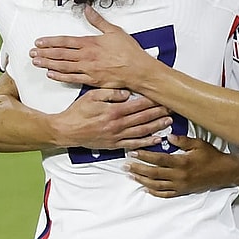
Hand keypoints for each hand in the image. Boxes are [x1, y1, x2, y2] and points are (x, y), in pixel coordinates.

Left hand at [30, 6, 152, 87]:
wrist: (138, 70)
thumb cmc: (129, 51)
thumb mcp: (114, 31)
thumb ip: (98, 21)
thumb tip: (87, 9)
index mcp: (90, 43)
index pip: (65, 41)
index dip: (50, 42)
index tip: (39, 42)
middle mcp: (86, 56)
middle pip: (60, 54)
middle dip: (44, 53)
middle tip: (31, 53)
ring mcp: (88, 69)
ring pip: (63, 66)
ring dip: (48, 63)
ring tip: (36, 62)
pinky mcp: (92, 80)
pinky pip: (72, 78)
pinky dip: (60, 76)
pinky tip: (51, 74)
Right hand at [52, 88, 171, 149]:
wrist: (66, 131)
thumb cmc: (77, 112)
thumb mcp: (92, 96)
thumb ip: (110, 93)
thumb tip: (127, 93)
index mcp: (114, 111)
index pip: (139, 105)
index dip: (153, 101)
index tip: (163, 97)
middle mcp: (118, 125)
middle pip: (144, 118)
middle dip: (159, 112)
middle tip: (172, 108)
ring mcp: (117, 136)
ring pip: (142, 131)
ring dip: (157, 126)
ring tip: (169, 121)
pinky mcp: (114, 145)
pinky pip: (134, 144)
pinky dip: (146, 142)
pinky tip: (156, 139)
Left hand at [125, 135, 236, 197]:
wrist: (224, 172)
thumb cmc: (211, 156)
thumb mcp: (198, 144)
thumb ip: (182, 140)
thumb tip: (167, 137)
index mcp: (182, 162)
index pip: (158, 159)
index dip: (144, 156)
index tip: (133, 152)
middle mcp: (179, 176)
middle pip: (154, 173)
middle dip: (138, 169)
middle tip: (126, 165)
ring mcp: (180, 185)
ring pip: (157, 185)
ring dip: (142, 180)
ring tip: (132, 175)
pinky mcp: (183, 191)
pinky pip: (166, 194)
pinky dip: (155, 192)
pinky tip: (146, 188)